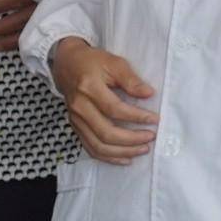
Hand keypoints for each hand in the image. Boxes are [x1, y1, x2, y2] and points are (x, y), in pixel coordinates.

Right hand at [50, 38, 159, 162]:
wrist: (66, 64)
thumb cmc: (91, 62)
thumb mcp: (113, 62)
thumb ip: (131, 79)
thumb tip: (149, 94)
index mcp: (89, 88)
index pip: (115, 109)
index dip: (136, 117)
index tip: (154, 119)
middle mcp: (80, 107)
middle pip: (106, 133)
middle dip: (132, 139)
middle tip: (151, 137)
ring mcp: (76, 120)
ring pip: (98, 146)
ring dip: (123, 152)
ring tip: (142, 149)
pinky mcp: (75, 127)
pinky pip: (91, 149)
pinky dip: (109, 157)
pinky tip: (125, 158)